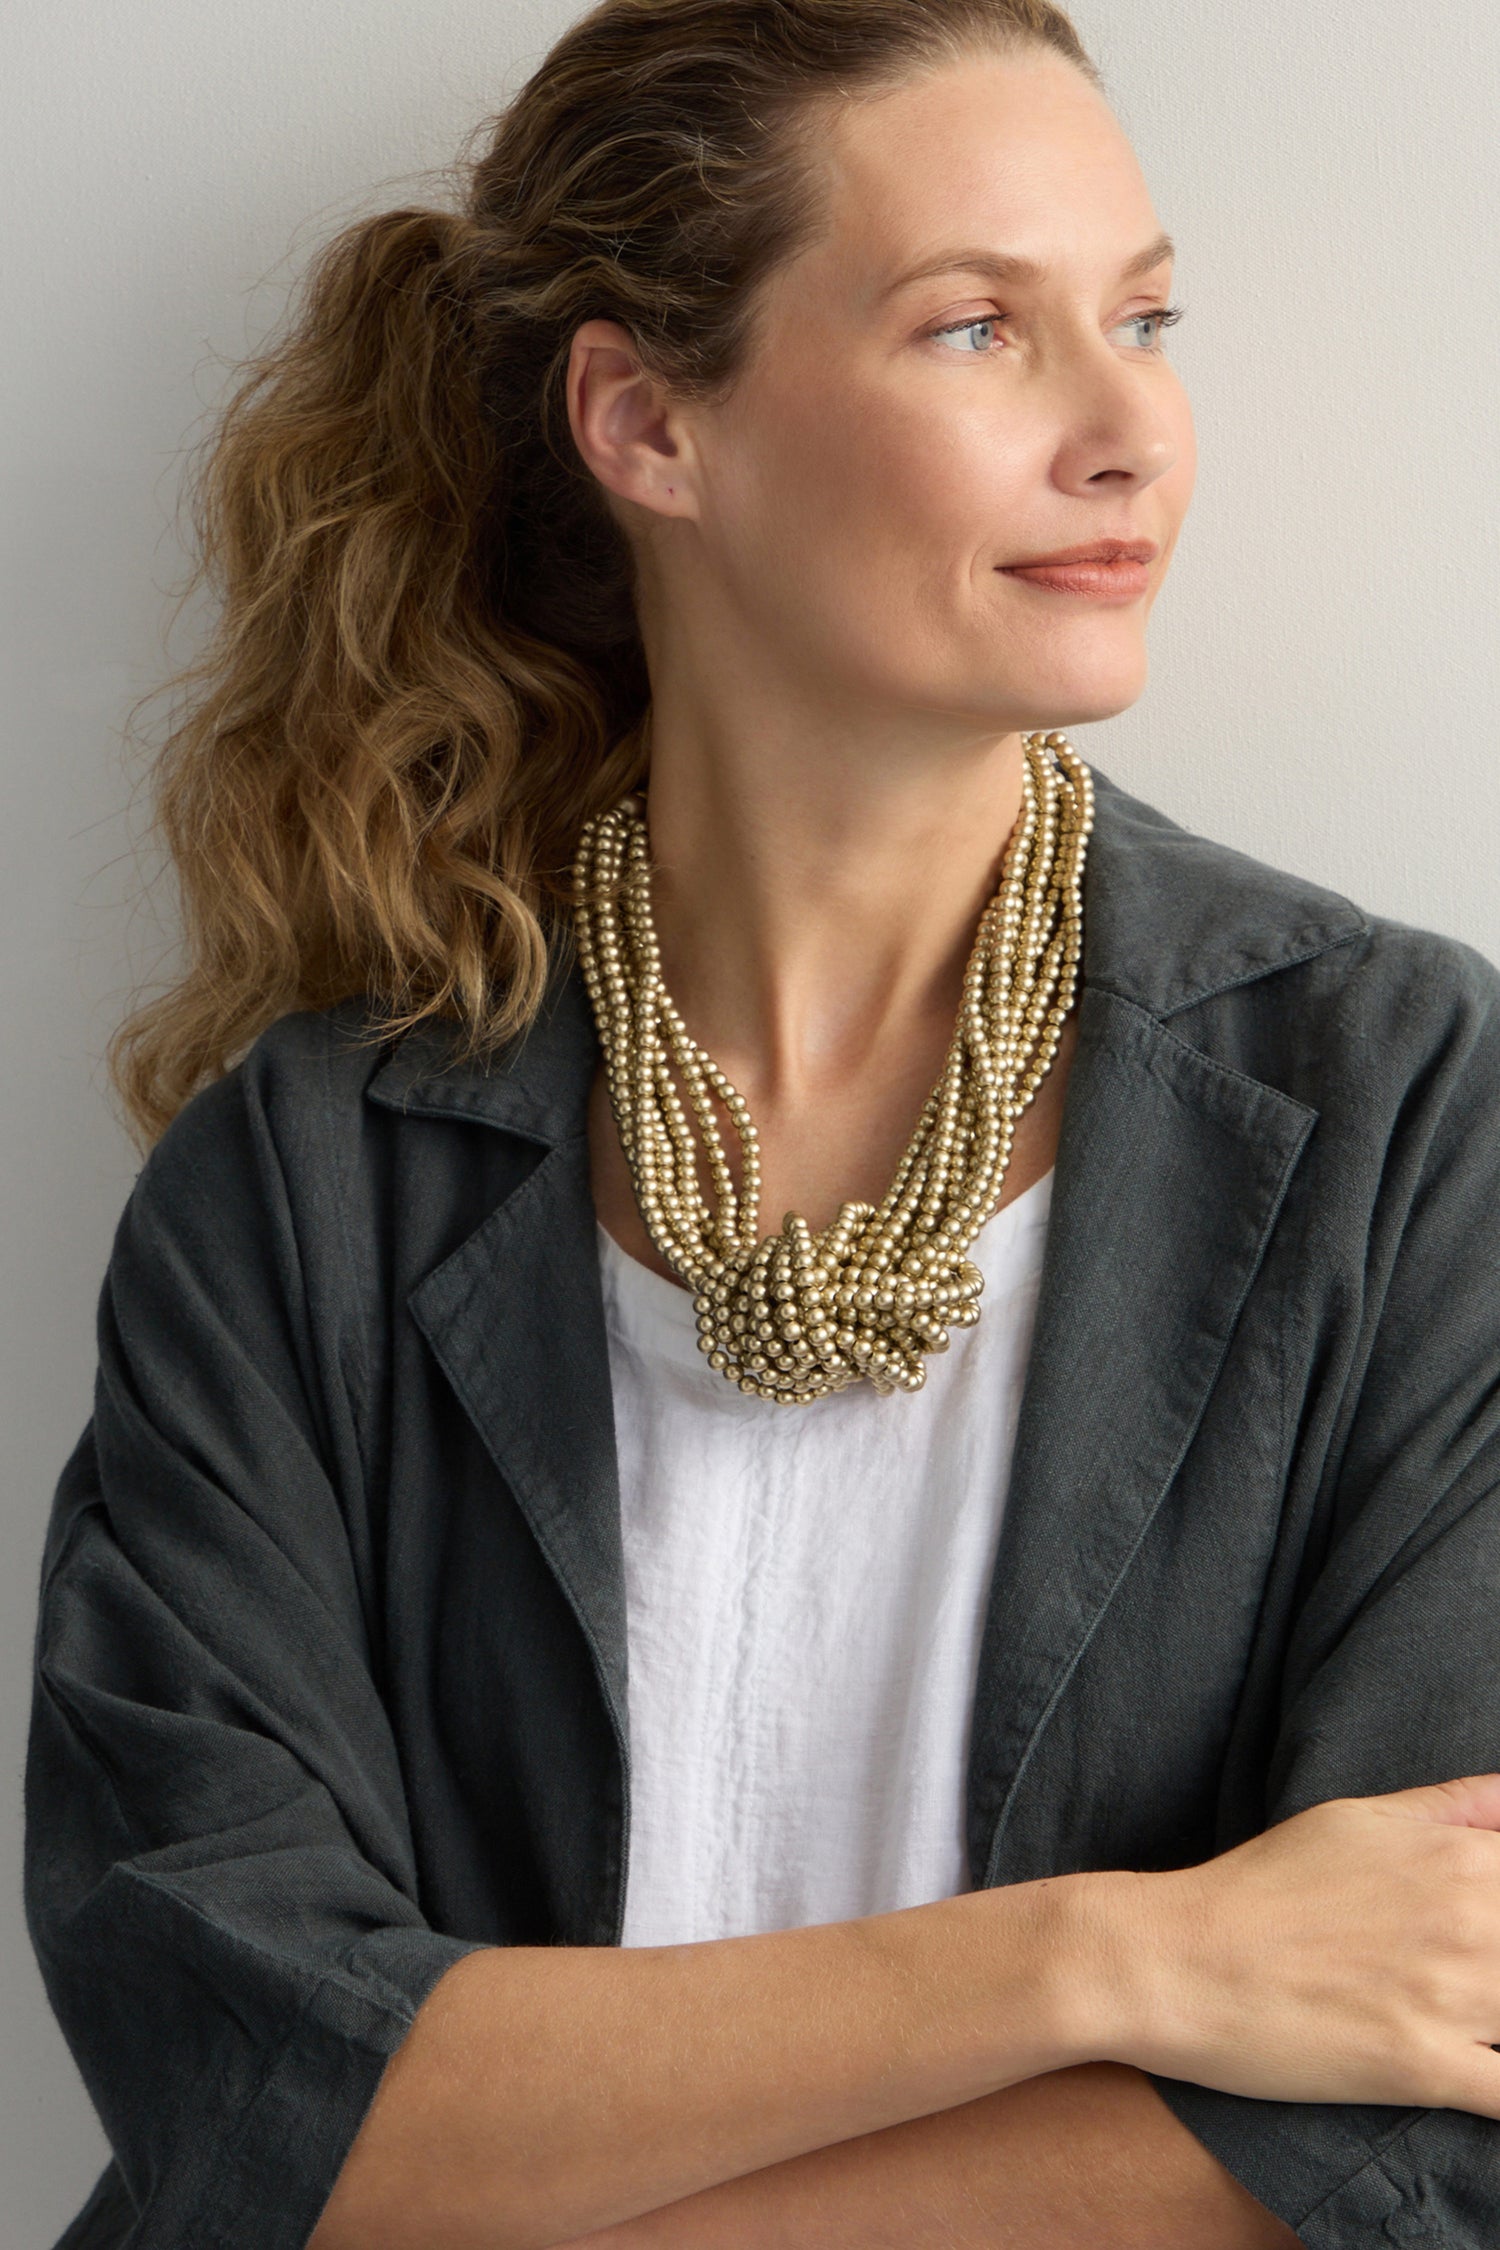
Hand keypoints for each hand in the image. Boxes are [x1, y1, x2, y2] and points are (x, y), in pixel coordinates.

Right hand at [1082, 1771, 1499, 2117]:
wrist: (1177, 1961)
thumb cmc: (1263, 1887)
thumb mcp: (1359, 1820)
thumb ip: (1455, 1806)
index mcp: (1458, 1857)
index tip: (1488, 1932)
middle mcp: (1469, 1921)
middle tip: (1466, 1974)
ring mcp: (1450, 1998)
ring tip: (1467, 2016)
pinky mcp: (1424, 2068)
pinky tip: (1483, 2076)